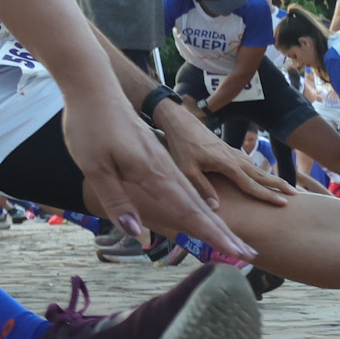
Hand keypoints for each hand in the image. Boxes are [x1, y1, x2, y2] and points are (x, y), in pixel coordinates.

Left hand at [63, 82, 254, 260]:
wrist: (95, 85)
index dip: (211, 233)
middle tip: (249, 253)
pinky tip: (206, 211)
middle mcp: (165, 168)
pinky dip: (200, 202)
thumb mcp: (94, 166)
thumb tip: (136, 231)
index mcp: (153, 172)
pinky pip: (185, 184)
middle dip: (223, 231)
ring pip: (195, 195)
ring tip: (236, 236)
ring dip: (215, 219)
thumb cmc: (90, 126)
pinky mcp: (157, 154)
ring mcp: (164, 160)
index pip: (188, 210)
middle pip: (199, 206)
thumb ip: (116, 199)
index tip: (235, 251)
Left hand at [156, 105, 296, 210]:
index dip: (267, 195)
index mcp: (228, 165)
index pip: (252, 185)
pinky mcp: (226, 148)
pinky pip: (246, 161)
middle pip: (260, 174)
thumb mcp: (187, 169)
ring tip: (281, 185)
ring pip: (255, 167)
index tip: (284, 203)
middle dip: (278, 184)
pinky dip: (256, 168)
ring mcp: (231, 151)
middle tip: (295, 194)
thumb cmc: (181, 145)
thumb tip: (215, 207)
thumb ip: (202, 187)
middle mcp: (234, 158)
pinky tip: (256, 171)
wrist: (179, 121)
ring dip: (269, 176)